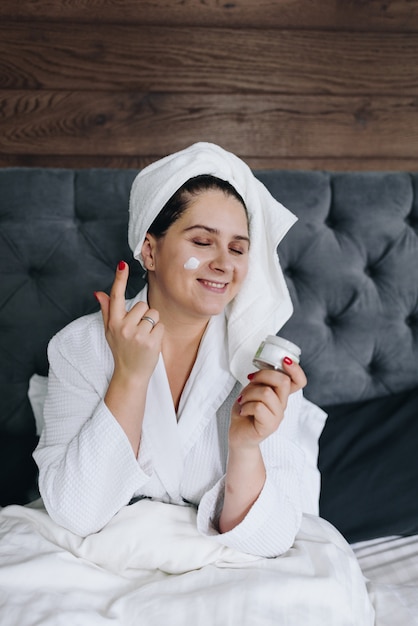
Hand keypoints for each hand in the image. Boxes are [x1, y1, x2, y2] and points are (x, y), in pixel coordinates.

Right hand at [94, 261, 163, 383]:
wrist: (130, 374)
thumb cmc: (121, 350)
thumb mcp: (110, 331)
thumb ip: (107, 311)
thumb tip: (99, 293)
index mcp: (113, 322)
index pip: (116, 297)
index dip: (120, 279)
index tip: (123, 264)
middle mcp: (124, 327)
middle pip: (142, 305)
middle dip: (144, 315)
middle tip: (138, 331)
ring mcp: (137, 335)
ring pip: (154, 314)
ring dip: (152, 324)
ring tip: (144, 337)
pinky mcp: (151, 342)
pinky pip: (161, 326)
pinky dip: (159, 333)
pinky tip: (151, 343)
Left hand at [229, 359, 306, 449]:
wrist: (238, 435)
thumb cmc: (245, 411)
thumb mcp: (251, 390)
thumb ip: (260, 381)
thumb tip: (261, 372)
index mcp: (280, 394)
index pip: (299, 381)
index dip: (296, 369)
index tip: (285, 361)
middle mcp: (282, 404)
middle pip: (283, 381)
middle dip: (263, 375)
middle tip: (250, 380)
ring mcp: (277, 416)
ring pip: (266, 393)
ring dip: (249, 393)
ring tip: (243, 400)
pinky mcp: (269, 426)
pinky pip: (259, 407)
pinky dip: (246, 406)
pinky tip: (243, 411)